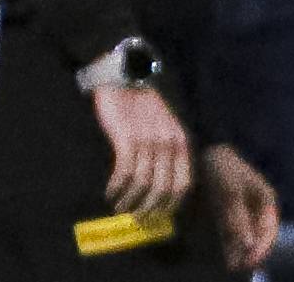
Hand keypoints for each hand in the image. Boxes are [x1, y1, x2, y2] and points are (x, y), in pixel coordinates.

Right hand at [89, 83, 191, 216]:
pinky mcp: (126, 138)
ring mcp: (148, 142)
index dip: (171, 204)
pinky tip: (110, 192)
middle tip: (137, 218)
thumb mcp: (166, 125)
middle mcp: (168, 145)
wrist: (124, 76)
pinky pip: (124, 172)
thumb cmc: (142, 103)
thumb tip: (162, 182)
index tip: (158, 215)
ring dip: (131, 201)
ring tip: (120, 207)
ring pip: (143, 184)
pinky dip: (117, 187)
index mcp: (181, 143)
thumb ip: (169, 150)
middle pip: (163, 189)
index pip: (183, 184)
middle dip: (150, 208)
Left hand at [199, 143, 279, 269]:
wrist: (201, 148)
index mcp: (265, 199)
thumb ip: (238, 219)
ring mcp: (244, 206)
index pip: (269, 231)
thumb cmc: (220, 167)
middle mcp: (258, 205)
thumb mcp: (229, 192)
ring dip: (240, 249)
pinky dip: (232, 240)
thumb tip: (247, 245)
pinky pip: (235, 228)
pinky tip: (227, 251)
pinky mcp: (230, 208)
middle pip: (258, 234)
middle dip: (250, 251)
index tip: (250, 261)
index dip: (261, 248)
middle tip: (239, 265)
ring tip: (231, 263)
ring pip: (246, 234)